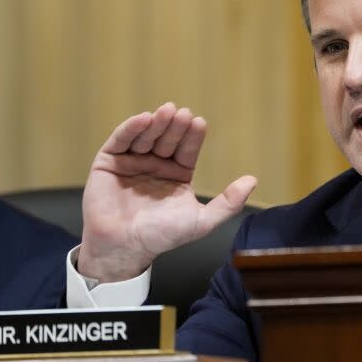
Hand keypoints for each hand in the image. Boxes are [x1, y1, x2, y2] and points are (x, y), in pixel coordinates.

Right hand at [78, 103, 256, 281]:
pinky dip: (131, 128)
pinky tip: (143, 120)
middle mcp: (155, 164)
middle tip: (183, 114)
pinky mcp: (108, 162)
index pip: (187, 149)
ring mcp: (132, 161)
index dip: (193, 136)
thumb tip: (252, 181)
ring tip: (166, 112)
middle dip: (176, 126)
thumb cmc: (162, 236)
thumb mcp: (201, 221)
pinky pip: (120, 141)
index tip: (199, 123)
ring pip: (146, 136)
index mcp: (177, 174)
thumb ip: (228, 203)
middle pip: (168, 139)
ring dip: (156, 123)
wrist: (124, 248)